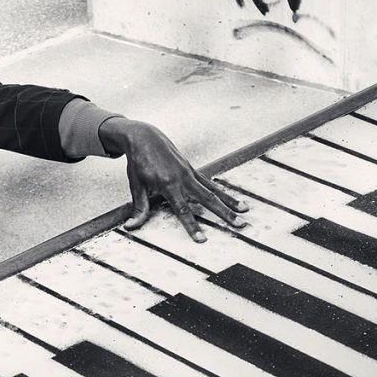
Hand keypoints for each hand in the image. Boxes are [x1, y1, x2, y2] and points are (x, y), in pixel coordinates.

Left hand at [102, 117, 246, 242]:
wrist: (144, 137)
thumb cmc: (139, 161)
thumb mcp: (136, 185)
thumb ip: (138, 208)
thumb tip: (130, 227)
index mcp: (168, 184)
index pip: (183, 210)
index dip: (192, 226)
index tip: (202, 239)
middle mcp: (183, 178)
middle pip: (207, 199)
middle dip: (224, 213)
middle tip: (239, 225)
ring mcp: (190, 172)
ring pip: (214, 190)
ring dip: (230, 201)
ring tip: (245, 211)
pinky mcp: (192, 169)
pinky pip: (210, 182)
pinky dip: (222, 191)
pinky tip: (233, 199)